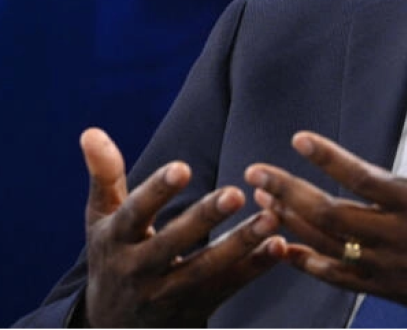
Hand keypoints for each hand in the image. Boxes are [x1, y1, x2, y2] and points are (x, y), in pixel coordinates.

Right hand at [80, 128, 285, 326]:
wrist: (115, 327)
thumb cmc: (114, 254)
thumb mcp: (102, 220)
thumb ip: (105, 176)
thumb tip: (91, 131)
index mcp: (115, 240)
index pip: (134, 214)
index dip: (157, 191)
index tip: (183, 167)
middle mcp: (138, 270)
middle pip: (172, 244)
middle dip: (204, 220)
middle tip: (236, 193)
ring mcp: (166, 294)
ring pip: (206, 270)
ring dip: (240, 245)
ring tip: (271, 219)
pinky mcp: (195, 308)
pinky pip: (228, 286)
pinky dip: (255, 268)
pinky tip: (280, 246)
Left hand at [244, 92, 406, 324]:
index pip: (364, 178)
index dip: (329, 159)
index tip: (299, 139)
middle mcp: (396, 235)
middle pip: (330, 212)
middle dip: (289, 190)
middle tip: (256, 172)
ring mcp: (387, 265)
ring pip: (326, 244)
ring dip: (290, 222)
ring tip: (262, 201)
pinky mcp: (385, 287)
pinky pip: (336, 278)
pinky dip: (305, 263)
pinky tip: (281, 248)